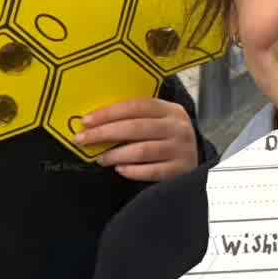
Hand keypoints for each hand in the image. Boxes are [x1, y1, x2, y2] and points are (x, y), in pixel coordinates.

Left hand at [78, 98, 199, 181]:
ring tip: (100, 159)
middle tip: (82, 139)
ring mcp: (181, 149)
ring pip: (142, 150)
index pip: (136, 106)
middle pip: (136, 127)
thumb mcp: (159, 122)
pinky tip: (120, 170)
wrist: (195, 162)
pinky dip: (133, 171)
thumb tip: (96, 121)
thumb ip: (136, 119)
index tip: (86, 121)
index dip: (109, 113)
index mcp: (170, 110)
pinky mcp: (181, 170)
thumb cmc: (167, 139)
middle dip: (104, 133)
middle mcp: (178, 127)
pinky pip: (152, 171)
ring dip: (115, 154)